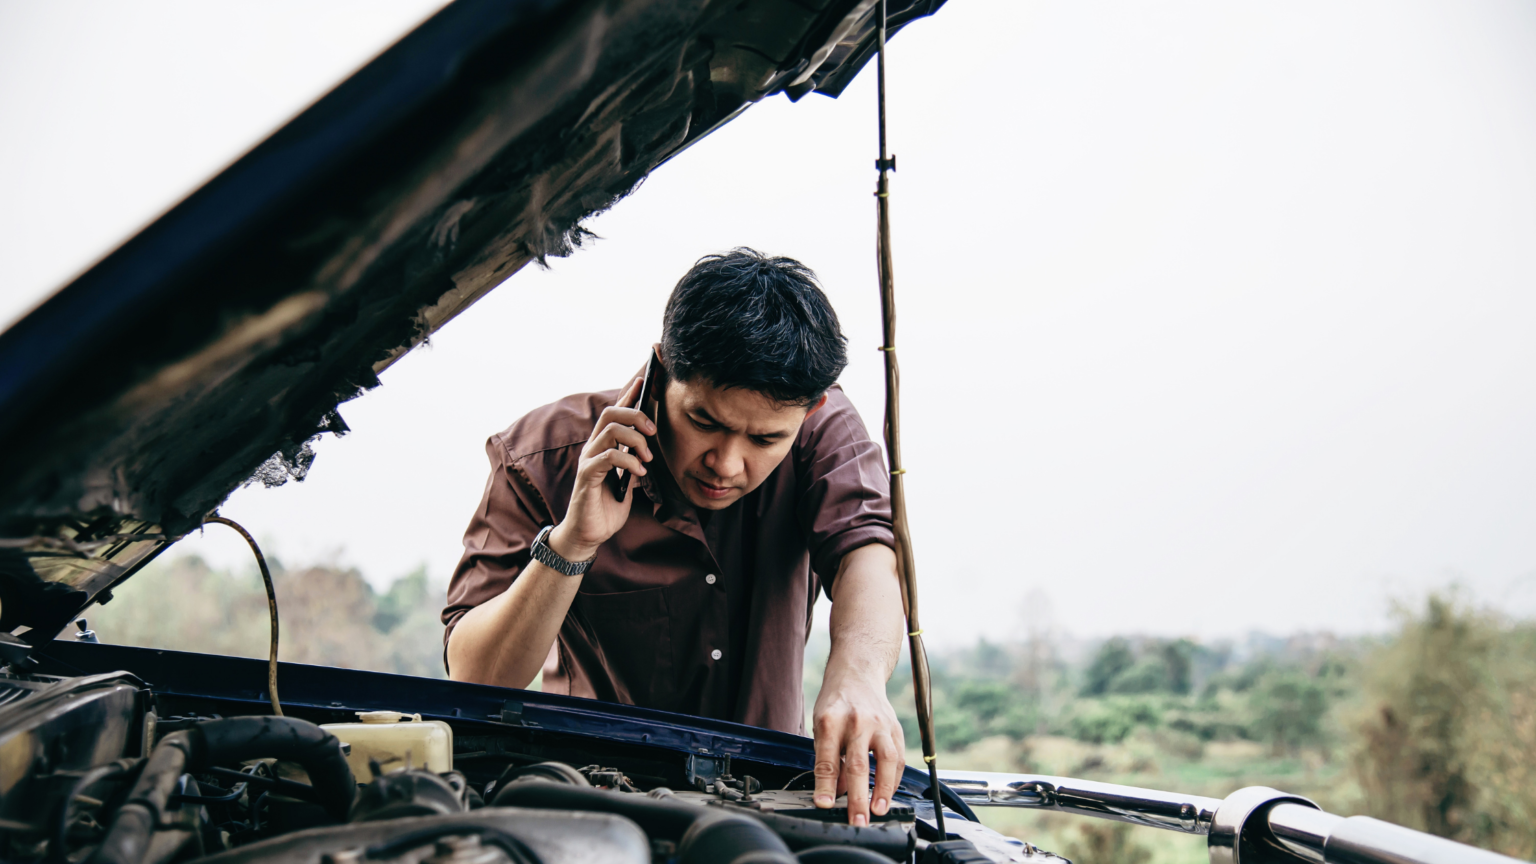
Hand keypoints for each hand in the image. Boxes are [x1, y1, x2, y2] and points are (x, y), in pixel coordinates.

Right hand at [548, 376, 653, 560]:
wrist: (589, 534)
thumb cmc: (607, 507)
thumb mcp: (628, 481)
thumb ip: (635, 463)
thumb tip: (650, 451)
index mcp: (603, 445)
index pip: (616, 412)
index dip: (629, 394)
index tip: (645, 379)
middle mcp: (593, 447)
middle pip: (611, 413)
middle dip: (636, 415)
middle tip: (653, 433)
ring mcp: (588, 459)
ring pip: (610, 430)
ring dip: (635, 440)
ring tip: (648, 459)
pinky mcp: (586, 475)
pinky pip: (608, 457)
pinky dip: (628, 461)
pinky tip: (639, 472)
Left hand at [811, 667, 905, 825]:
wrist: (857, 673)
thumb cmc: (835, 702)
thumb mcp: (821, 725)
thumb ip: (829, 758)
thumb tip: (836, 791)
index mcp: (830, 720)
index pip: (827, 759)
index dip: (826, 785)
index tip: (824, 804)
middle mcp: (856, 721)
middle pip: (858, 764)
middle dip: (857, 797)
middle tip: (857, 820)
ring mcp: (879, 724)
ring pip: (886, 760)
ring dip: (883, 790)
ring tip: (878, 811)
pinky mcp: (895, 727)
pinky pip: (898, 758)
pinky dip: (894, 779)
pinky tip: (887, 794)